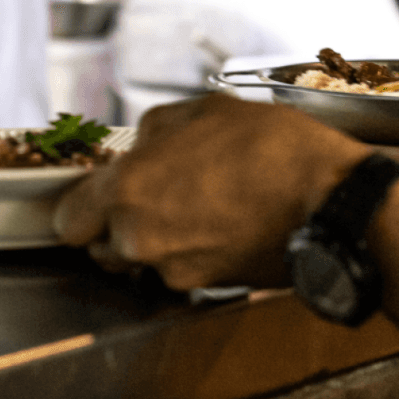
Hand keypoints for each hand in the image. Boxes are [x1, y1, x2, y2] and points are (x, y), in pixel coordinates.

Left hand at [52, 93, 373, 289]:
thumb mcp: (206, 110)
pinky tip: (222, 223)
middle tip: (156, 196)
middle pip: (100, 246)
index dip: (81, 205)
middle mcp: (140, 238)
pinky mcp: (205, 288)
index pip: (68, 219)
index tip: (95, 197)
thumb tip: (140, 147)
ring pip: (141, 261)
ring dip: (156, 241)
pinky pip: (180, 270)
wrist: (330, 200)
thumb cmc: (273, 150)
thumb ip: (156, 129)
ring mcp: (173, 269)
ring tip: (198, 206)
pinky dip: (192, 252)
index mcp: (127, 190)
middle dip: (118, 225)